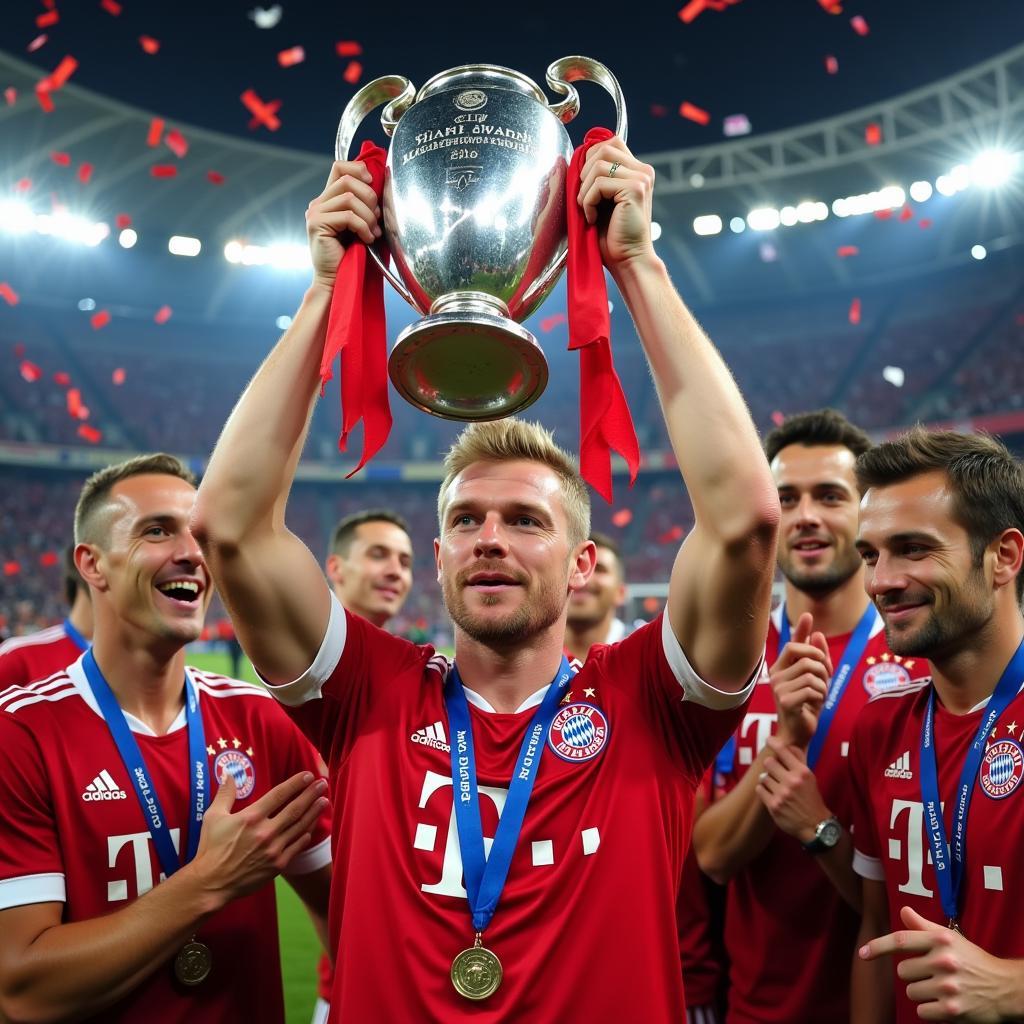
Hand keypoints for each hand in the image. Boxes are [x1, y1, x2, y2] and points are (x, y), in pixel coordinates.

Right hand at [191, 770, 327, 903]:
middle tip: (323, 784)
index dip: (295, 783)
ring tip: (324, 801)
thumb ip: (225, 794)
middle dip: (311, 794)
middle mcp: (266, 831)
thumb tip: (228, 773)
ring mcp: (274, 849)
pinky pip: (297, 846)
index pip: (279, 794)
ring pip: (299, 826)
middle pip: (295, 808)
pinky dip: (305, 835)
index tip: (307, 775)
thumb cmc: (211, 848)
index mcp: (251, 817)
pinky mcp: (277, 865)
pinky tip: (311, 827)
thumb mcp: (213, 817)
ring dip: (314, 812)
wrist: (211, 883)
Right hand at [306, 160, 381, 289]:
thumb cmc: (351, 256)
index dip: (358, 169)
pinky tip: (366, 239)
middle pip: (348, 180)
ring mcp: (315, 213)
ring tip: (372, 232)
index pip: (339, 167)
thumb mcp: (360, 225)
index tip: (373, 184)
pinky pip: (348, 216)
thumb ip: (363, 205)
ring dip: (368, 215)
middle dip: (370, 198)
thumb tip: (380, 187)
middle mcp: (318, 203)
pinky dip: (363, 227)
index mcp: (328, 200)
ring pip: (349, 198)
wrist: (337, 281)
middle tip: (377, 220)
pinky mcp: (317, 225)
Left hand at [577, 137, 655, 268]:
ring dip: (585, 190)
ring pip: (599, 165)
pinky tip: (593, 218)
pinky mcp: (635, 189)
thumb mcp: (602, 200)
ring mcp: (641, 178)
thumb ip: (597, 177)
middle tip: (584, 200)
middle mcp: (643, 171)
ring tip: (588, 210)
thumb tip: (577, 158)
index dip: (590, 158)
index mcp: (637, 171)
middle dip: (584, 174)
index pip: (611, 143)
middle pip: (603, 149)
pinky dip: (588, 202)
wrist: (627, 260)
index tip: (583, 184)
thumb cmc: (612, 236)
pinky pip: (599, 183)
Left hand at [755, 737, 830, 842]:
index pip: (783, 751)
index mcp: (802, 772)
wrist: (815, 825)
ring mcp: (782, 794)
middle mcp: (792, 781)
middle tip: (775, 771)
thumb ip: (798, 761)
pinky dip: (763, 790)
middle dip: (770, 766)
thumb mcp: (810, 777)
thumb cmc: (811, 798)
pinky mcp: (773, 805)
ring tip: (775, 785)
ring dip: (767, 780)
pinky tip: (770, 793)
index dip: (774, 743)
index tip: (769, 740)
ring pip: (763, 777)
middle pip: (769, 762)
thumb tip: (788, 744)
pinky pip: (759, 789)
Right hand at [770, 612, 831, 746]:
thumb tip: (817, 633)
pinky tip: (816, 704)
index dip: (803, 632)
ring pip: (812, 674)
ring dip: (824, 685)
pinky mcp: (785, 701)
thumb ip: (816, 658)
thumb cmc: (806, 706)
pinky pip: (812, 689)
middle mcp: (775, 675)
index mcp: (779, 668)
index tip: (810, 619)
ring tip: (820, 695)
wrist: (798, 733)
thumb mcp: (815, 679)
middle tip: (826, 679)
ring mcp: (778, 688)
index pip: (792, 644)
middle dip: (824, 667)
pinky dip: (821, 696)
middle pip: (807, 657)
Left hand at [860, 905, 1023, 1021]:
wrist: (1006, 988)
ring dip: (921, 993)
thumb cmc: (973, 960)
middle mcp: (944, 961)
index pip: (900, 940)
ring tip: (940, 989)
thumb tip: (903, 911)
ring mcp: (948, 987)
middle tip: (932, 974)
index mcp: (940, 940)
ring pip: (911, 992)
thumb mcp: (951, 938)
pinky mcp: (953, 1010)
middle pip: (902, 971)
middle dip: (913, 974)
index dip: (878, 946)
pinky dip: (929, 1010)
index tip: (862, 953)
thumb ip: (923, 926)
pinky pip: (922, 1011)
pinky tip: (944, 1003)